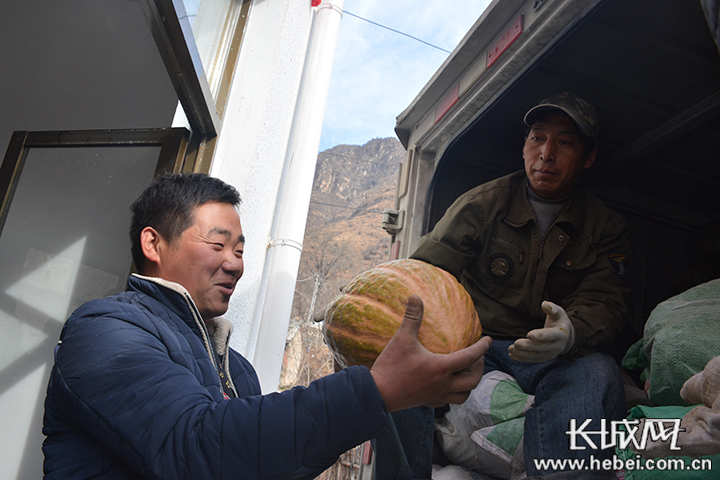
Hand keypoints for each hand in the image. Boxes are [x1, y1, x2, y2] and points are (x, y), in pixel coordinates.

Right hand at [370, 295, 491, 412]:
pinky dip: (453, 393)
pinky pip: (447, 401)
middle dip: (479, 368)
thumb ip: (411, 318)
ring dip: (469, 384)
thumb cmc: (391, 366)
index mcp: (442, 368)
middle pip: (472, 380)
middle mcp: (443, 384)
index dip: (482, 348)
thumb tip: (415, 297)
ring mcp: (436, 395)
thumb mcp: (402, 339)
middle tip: (477, 358)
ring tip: (465, 373)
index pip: (470, 357)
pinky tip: (446, 385)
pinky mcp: (427, 402)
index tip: (489, 340)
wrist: (377, 393)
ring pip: (463, 395)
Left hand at [508, 301, 573, 362]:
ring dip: (523, 354)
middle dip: (528, 346)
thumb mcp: (559, 313)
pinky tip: (512, 355)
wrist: (566, 337)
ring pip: (536, 356)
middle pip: (542, 347)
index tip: (529, 335)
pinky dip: (522, 358)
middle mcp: (557, 346)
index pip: (551, 335)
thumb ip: (552, 308)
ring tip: (510, 349)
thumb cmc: (559, 322)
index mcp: (561, 334)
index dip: (540, 335)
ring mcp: (551, 354)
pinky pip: (533, 359)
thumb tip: (544, 304)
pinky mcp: (545, 358)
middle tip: (516, 343)